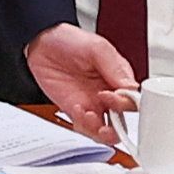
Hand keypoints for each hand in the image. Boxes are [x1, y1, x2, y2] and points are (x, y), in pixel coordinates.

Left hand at [26, 25, 135, 141]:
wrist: (40, 44)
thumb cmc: (70, 41)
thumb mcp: (97, 48)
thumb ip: (115, 68)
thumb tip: (131, 87)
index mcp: (120, 79)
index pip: (133, 99)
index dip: (126, 103)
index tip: (112, 96)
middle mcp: (109, 94)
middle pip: (124, 119)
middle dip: (118, 126)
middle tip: (107, 120)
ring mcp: (93, 104)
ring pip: (106, 129)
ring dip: (102, 132)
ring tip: (90, 118)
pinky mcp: (75, 111)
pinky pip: (85, 128)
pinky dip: (84, 126)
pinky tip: (78, 112)